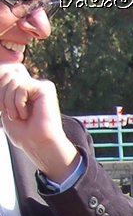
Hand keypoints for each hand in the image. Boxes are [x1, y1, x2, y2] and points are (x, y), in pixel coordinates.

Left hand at [0, 64, 76, 180]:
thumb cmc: (23, 132)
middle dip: (2, 95)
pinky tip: (26, 114)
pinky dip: (18, 102)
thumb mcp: (4, 106)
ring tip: (18, 116)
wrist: (37, 144)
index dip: (0, 87)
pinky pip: (21, 86)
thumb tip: (4, 71)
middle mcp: (32, 85)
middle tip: (8, 113)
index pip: (5, 73)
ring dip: (9, 101)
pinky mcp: (46, 89)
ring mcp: (40, 86)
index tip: (2, 108)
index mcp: (23, 89)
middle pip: (7, 74)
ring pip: (12, 80)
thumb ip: (4, 88)